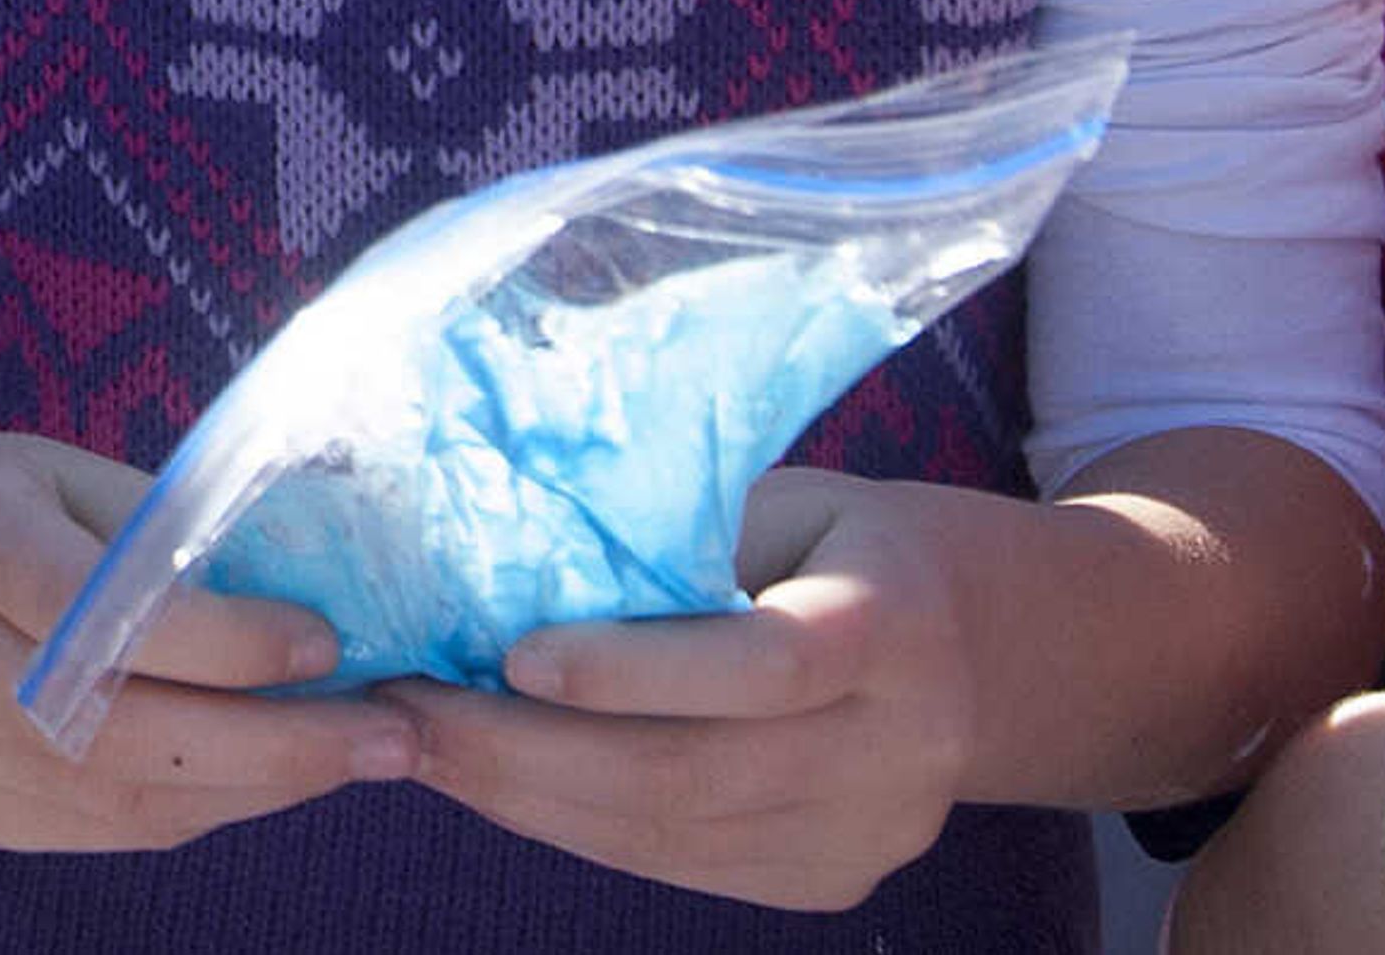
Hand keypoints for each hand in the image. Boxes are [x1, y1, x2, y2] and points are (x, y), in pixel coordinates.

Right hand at [0, 431, 418, 851]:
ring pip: (121, 796)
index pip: (90, 608)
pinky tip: (271, 770)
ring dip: (260, 783)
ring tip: (359, 753)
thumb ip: (170, 527)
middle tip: (392, 735)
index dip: (216, 639)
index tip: (326, 643)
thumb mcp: (67, 474)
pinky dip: (206, 803)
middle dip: (272, 742)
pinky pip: (108, 828)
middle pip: (112, 727)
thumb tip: (323, 583)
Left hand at [389, 466, 979, 910]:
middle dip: (526, 751)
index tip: (513, 653)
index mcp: (895, 622)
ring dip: (523, 795)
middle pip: (693, 775)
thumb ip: (673, 531)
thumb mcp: (777, 502)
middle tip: (404, 710)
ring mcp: (872, 833)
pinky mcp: (829, 881)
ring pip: (667, 836)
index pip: (766, 667)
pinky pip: (675, 865)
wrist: (980, 645)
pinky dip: (567, 821)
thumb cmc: (836, 541)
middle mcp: (902, 746)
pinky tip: (488, 778)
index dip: (633, 670)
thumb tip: (498, 546)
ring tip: (419, 742)